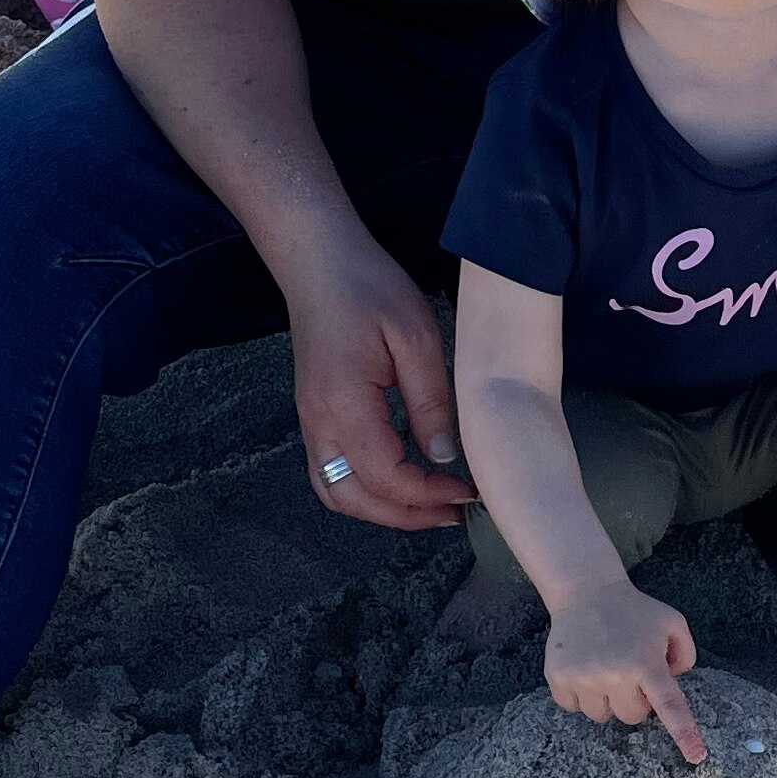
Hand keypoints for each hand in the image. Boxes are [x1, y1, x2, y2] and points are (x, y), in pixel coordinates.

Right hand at [284, 223, 473, 530]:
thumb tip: (445, 457)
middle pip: (354, 499)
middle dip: (405, 516)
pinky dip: (365, 490)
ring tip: (428, 505)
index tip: (466, 491)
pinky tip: (400, 481)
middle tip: (452, 511)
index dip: (427, 495)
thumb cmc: (367, 287)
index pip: (384, 477)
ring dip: (382, 510)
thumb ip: (431, 402)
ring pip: (337, 493)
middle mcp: (318, 421)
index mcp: (344, 403)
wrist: (318, 260)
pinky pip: (331, 472)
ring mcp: (311, 421)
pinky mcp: (314, 415)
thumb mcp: (416, 338)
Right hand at [545, 581, 706, 758]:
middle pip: (632, 717)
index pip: (669, 704)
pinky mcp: (558, 678)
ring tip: (602, 666)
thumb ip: (685, 654)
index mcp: (647, 662)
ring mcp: (584, 677)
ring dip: (605, 698)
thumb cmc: (634, 611)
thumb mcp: (672, 623)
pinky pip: (572, 708)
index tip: (695, 757)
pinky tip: (582, 668)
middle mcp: (615, 673)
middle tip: (627, 671)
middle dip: (634, 700)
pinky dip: (578, 695)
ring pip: (601, 716)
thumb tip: (674, 683)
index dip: (684, 733)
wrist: (586, 592)